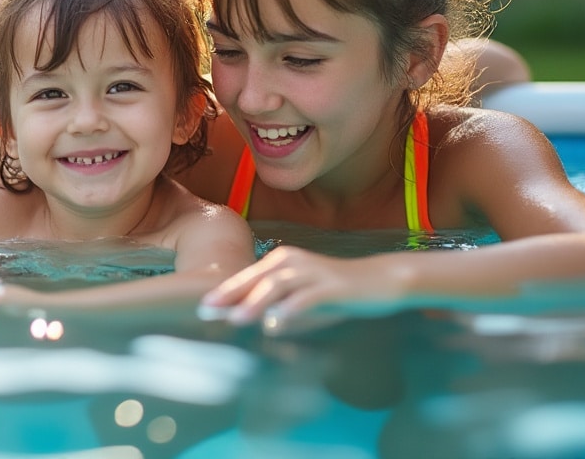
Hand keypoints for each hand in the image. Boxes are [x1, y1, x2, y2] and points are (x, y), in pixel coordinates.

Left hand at [198, 246, 406, 328]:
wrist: (380, 280)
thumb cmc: (337, 292)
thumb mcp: (303, 299)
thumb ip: (277, 306)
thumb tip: (250, 321)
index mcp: (283, 260)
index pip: (248, 276)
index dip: (225, 291)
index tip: (204, 307)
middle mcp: (294, 260)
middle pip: (256, 278)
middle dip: (230, 295)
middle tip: (207, 311)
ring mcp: (313, 271)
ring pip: (277, 285)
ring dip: (255, 303)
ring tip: (236, 319)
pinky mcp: (332, 286)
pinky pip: (307, 298)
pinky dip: (289, 309)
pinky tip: (276, 323)